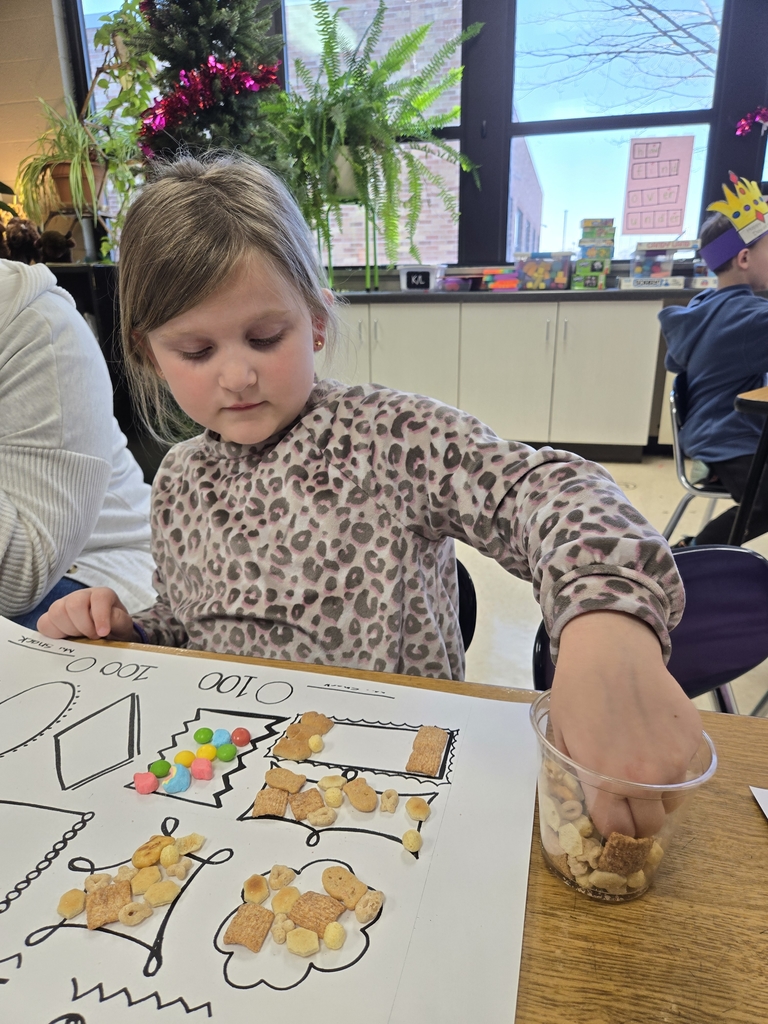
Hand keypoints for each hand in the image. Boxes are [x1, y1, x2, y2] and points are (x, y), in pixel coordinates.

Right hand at [36, 587, 138, 641]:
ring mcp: (64, 605)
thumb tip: (103, 626)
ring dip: (69, 630)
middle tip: (92, 636)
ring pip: (56, 611)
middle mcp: (81, 596)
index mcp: (102, 595)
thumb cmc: (115, 627)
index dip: (100, 616)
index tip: (102, 633)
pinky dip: (53, 634)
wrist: (107, 634)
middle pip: (74, 604)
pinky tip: (66, 639)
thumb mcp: (123, 625)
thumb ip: (117, 621)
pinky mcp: (52, 617)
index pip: (99, 598)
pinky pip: (44, 623)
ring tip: (80, 637)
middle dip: (83, 626)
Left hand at [549, 611, 701, 838]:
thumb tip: (591, 802)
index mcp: (606, 778)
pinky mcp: (691, 738)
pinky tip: (653, 737)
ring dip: (658, 795)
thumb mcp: (562, 735)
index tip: (607, 821)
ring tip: (641, 769)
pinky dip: (672, 763)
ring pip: (673, 799)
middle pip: (651, 825)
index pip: (617, 830)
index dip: (610, 829)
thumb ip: (578, 774)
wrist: (611, 649)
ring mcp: (674, 758)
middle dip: (637, 821)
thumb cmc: (577, 689)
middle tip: (627, 804)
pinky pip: (684, 767)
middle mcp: (646, 776)